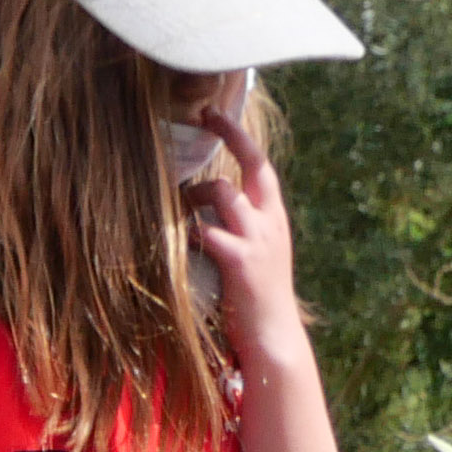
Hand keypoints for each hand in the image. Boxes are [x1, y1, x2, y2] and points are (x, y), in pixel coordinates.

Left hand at [190, 108, 307, 391]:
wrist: (273, 336)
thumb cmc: (258, 299)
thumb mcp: (259, 254)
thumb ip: (242, 228)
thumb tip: (210, 206)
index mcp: (274, 216)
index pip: (261, 164)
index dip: (238, 136)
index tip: (215, 114)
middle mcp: (270, 220)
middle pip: (252, 162)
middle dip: (229, 134)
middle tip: (205, 116)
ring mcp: (257, 238)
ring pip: (222, 191)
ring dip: (194, 193)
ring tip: (179, 206)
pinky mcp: (240, 260)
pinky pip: (207, 232)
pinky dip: (188, 231)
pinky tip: (177, 240)